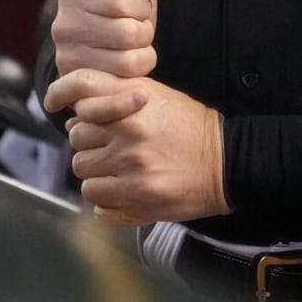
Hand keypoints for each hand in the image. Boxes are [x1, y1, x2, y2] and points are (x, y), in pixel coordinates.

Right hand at [48, 0, 171, 85]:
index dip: (141, 5)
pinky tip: (130, 62)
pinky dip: (136, 74)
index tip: (139, 6)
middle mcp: (63, 27)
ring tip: (135, 46)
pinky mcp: (79, 87)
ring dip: (143, 54)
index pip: (119, 1)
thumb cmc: (117, 7)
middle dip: (145, 31)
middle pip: (127, 33)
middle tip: (139, 29)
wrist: (96, 42)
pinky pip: (123, 85)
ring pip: (129, 62)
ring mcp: (67, 59)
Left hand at [57, 72, 229, 225]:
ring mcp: (131, 172)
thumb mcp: (157, 94)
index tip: (77, 114)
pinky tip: (124, 192)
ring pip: (85, 177)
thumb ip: (117, 95)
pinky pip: (99, 208)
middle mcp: (128, 137)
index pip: (80, 102)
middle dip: (90, 144)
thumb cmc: (190, 125)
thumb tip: (76, 113)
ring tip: (118, 171)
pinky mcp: (138, 204)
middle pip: (77, 141)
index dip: (75, 107)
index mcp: (132, 105)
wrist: (225, 160)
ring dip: (98, 175)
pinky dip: (107, 203)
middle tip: (110, 146)